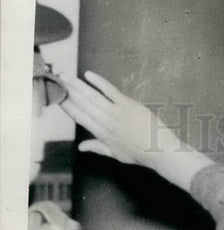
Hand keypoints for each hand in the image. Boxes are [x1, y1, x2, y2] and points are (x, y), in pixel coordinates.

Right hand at [59, 70, 211, 191]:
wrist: (160, 151)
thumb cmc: (140, 154)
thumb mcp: (116, 154)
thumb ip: (97, 148)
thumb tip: (80, 147)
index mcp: (102, 135)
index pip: (80, 118)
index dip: (68, 107)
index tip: (57, 97)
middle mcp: (106, 124)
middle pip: (83, 105)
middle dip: (68, 92)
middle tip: (57, 81)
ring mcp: (116, 113)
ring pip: (92, 97)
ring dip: (77, 85)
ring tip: (66, 77)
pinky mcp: (127, 105)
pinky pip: (110, 90)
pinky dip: (98, 82)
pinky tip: (87, 75)